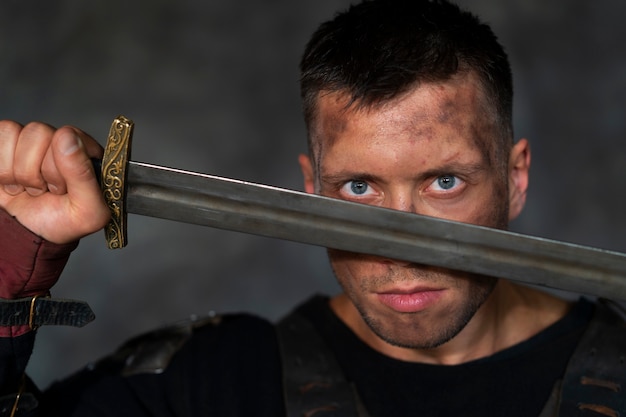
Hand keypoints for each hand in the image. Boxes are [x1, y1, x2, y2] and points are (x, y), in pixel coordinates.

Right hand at [0, 121, 110, 243]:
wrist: (29, 235)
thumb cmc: (62, 223)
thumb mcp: (88, 211)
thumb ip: (84, 175)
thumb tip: (67, 137)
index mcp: (86, 152)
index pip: (69, 135)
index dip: (60, 166)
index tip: (62, 189)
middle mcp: (60, 141)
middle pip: (39, 132)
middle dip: (36, 171)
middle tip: (45, 190)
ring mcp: (33, 142)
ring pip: (15, 132)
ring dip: (17, 171)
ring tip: (29, 188)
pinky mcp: (8, 145)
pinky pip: (1, 134)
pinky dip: (0, 167)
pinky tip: (12, 181)